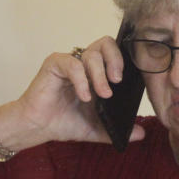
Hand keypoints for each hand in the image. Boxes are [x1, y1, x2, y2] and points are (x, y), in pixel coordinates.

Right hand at [13, 36, 144, 144]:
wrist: (37, 128)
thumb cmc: (63, 123)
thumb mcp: (96, 128)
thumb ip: (118, 130)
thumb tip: (141, 134)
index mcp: (95, 73)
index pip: (114, 53)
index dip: (123, 60)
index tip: (126, 80)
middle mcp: (83, 63)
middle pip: (105, 44)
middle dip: (115, 60)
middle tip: (117, 81)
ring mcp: (69, 62)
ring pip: (91, 53)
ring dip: (100, 75)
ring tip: (102, 95)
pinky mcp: (54, 64)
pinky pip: (72, 63)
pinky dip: (81, 79)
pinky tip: (84, 96)